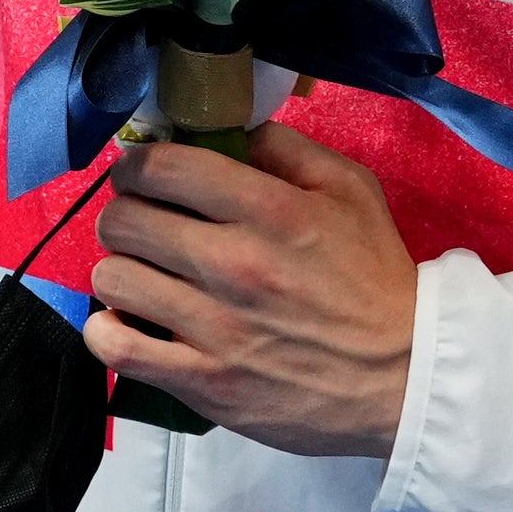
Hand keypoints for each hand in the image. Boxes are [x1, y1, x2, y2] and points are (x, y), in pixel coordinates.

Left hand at [87, 128, 419, 457]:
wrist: (405, 375)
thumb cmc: (375, 278)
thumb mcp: (351, 191)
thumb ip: (287, 149)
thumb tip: (228, 128)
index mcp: (270, 210)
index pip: (163, 167)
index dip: (139, 165)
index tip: (145, 176)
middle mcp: (234, 263)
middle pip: (124, 219)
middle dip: (126, 214)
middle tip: (145, 225)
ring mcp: (214, 327)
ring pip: (112, 278)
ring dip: (121, 271)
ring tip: (144, 276)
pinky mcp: (203, 383)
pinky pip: (115, 348)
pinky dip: (106, 332)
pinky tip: (126, 323)